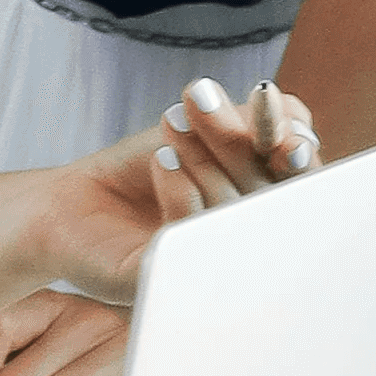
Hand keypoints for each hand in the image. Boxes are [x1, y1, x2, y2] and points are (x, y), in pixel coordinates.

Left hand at [37, 75, 318, 302]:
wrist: (73, 206)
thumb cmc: (148, 168)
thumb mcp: (205, 136)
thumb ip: (253, 128)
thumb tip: (292, 123)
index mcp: (269, 210)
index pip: (303, 178)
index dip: (293, 139)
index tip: (264, 96)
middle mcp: (248, 244)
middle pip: (272, 194)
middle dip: (238, 139)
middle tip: (200, 96)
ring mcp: (210, 268)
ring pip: (234, 214)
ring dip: (205, 157)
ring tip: (172, 121)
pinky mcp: (166, 280)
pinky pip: (191, 239)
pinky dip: (181, 191)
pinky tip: (162, 161)